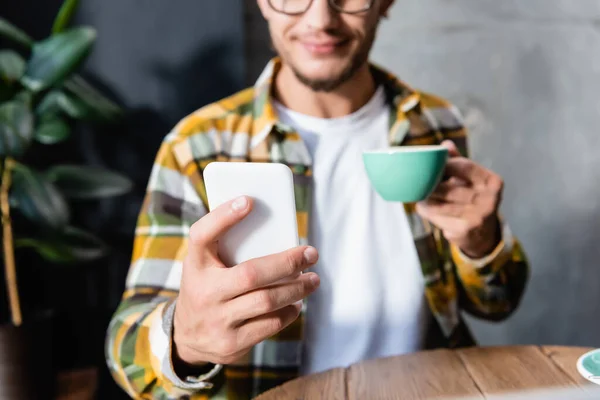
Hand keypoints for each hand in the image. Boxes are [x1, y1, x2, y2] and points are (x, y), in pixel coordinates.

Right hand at [173, 196, 319, 365]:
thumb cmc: (207, 288)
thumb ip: (228, 246)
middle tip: (311, 254)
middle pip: (251, 274)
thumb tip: (276, 227)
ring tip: (313, 280)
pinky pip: (270, 324)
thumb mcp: (206, 265)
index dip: (223, 216)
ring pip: (266, 301)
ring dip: (297, 288)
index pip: (202, 236)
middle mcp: (203, 293)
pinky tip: (296, 302)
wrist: (187, 337)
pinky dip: (289, 311)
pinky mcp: (232, 344)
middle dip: (288, 262)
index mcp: (195, 265)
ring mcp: (217, 321)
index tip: (249, 201)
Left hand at [416, 140, 502, 257]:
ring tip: (419, 194)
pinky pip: (437, 217)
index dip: (445, 164)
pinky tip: (425, 208)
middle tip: (417, 181)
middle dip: (430, 185)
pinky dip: (427, 212)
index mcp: (493, 182)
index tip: (431, 164)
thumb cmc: (473, 199)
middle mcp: (489, 200)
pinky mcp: (464, 230)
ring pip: (439, 204)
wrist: (483, 234)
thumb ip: (458, 161)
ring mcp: (477, 217)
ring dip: (425, 199)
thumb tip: (445, 144)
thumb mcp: (471, 179)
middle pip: (449, 188)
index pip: (464, 166)